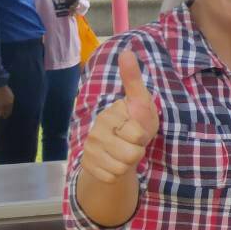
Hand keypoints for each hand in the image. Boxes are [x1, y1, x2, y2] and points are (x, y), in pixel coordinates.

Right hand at [0, 85, 13, 118]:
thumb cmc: (5, 91)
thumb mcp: (11, 97)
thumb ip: (10, 104)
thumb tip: (9, 110)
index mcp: (9, 104)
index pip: (7, 113)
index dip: (6, 115)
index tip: (5, 116)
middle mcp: (2, 105)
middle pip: (1, 114)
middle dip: (1, 115)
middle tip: (1, 115)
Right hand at [80, 50, 159, 183]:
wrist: (118, 149)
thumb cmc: (135, 123)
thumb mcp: (141, 102)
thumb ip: (133, 80)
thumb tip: (126, 52)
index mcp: (109, 115)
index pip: (137, 134)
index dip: (143, 135)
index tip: (137, 129)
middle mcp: (95, 131)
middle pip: (131, 153)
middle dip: (137, 151)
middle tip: (131, 143)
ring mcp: (89, 149)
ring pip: (122, 167)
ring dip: (129, 163)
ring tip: (124, 152)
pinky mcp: (87, 166)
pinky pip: (113, 177)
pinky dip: (119, 174)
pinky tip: (115, 164)